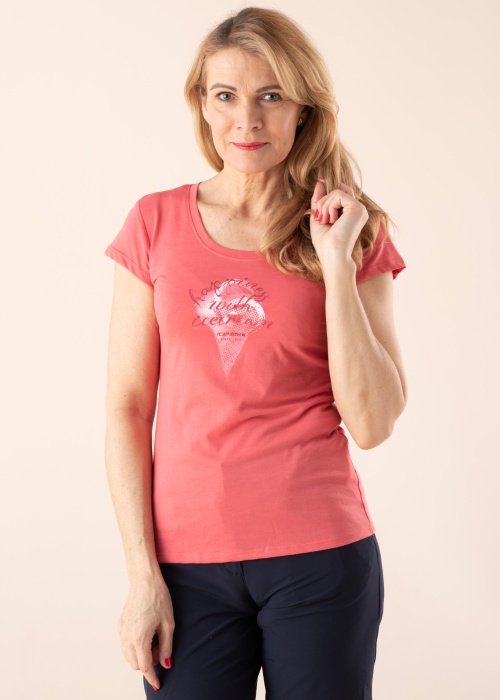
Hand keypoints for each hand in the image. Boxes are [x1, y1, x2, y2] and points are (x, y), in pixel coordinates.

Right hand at [117, 576, 174, 690]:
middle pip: (136, 664)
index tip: (157, 684)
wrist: (145, 581)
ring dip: (141, 654)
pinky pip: (125, 645)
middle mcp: (127, 637)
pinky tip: (146, 632)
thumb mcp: (168, 624)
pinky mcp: (120, 626)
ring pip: (129, 656)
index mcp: (140, 638)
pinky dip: (135, 646)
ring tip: (154, 637)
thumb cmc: (158, 599)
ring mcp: (121, 631)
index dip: (152, 678)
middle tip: (160, 645)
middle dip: (148, 661)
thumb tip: (165, 663)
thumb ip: (166, 647)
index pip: (145, 666)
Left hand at [310, 179, 367, 264]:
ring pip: (336, 192)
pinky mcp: (357, 208)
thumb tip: (320, 181)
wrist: (332, 256)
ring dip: (324, 206)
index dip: (327, 194)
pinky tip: (331, 220)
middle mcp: (359, 210)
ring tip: (326, 221)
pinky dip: (329, 207)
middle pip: (337, 190)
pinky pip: (338, 195)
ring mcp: (360, 208)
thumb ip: (320, 200)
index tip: (317, 206)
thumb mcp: (319, 217)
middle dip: (323, 201)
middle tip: (321, 218)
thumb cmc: (325, 242)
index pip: (340, 192)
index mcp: (352, 213)